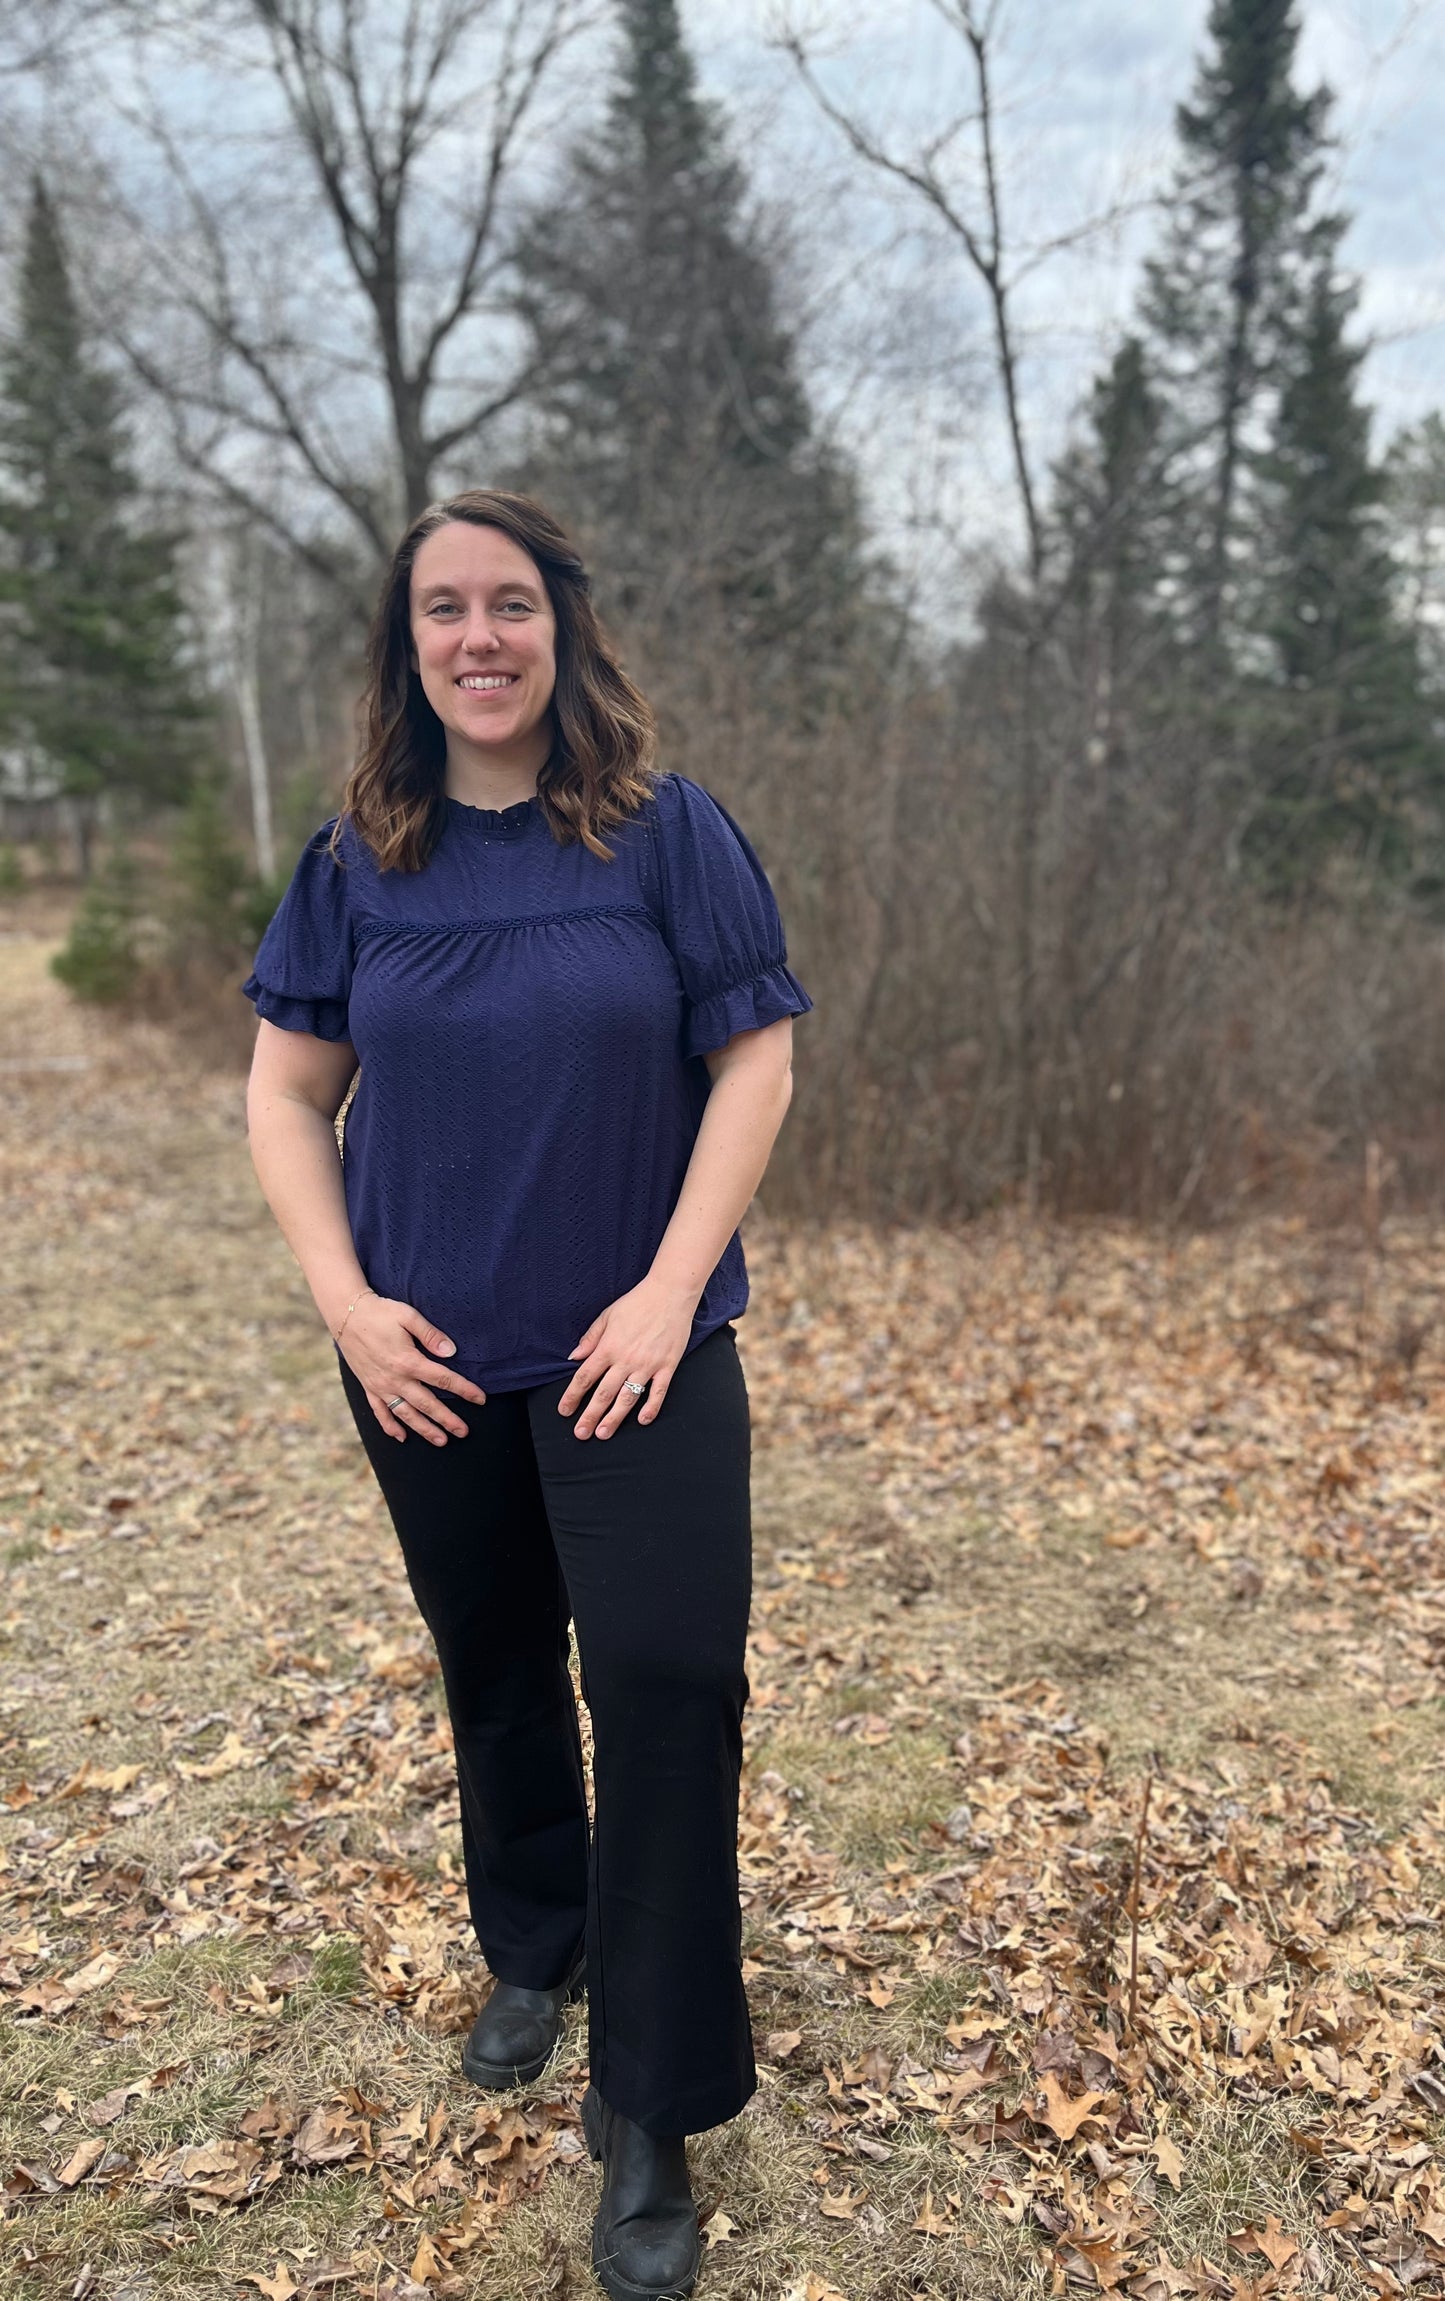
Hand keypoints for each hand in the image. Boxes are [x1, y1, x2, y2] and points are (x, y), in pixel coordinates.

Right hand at [338, 1293, 486, 1444]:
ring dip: (424, 1429)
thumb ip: (431, 1334)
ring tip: (441, 1441)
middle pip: (427, 1404)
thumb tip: (451, 1351)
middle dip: (447, 1420)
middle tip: (464, 1432)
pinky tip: (401, 1437)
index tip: (481, 1399)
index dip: (464, 1390)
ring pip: (406, 1414)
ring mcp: (381, 1386)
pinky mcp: (368, 1387)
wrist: (346, 1315)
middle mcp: (395, 1379)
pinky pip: (380, 1412)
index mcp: (408, 1361)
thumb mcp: (408, 1316)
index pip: (443, 1379)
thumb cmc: (381, 1312)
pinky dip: (390, 1427)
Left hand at [558, 1277, 698, 1437]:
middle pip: (604, 1393)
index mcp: (609, 1347)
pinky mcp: (667, 1366)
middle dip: (590, 1415)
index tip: (564, 1411)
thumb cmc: (637, 1303)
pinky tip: (642, 1420)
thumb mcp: (607, 1315)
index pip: (585, 1377)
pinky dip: (651, 1407)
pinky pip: (659, 1392)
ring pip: (628, 1397)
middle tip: (581, 1434)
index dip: (572, 1396)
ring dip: (615, 1418)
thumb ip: (590, 1338)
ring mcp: (648, 1364)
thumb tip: (574, 1357)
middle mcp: (626, 1359)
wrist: (670, 1293)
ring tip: (603, 1433)